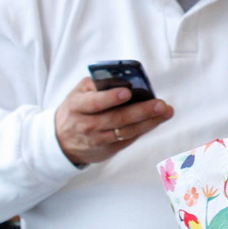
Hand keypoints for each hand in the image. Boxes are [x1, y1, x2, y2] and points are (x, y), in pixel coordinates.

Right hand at [55, 78, 173, 166]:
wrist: (61, 141)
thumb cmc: (76, 110)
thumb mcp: (78, 93)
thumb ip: (97, 85)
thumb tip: (123, 79)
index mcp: (77, 106)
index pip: (95, 102)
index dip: (111, 98)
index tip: (128, 92)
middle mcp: (87, 125)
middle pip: (117, 118)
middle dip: (141, 111)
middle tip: (161, 104)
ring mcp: (98, 140)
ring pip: (127, 131)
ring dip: (149, 121)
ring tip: (166, 112)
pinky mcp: (109, 149)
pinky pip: (130, 138)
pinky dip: (144, 129)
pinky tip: (157, 120)